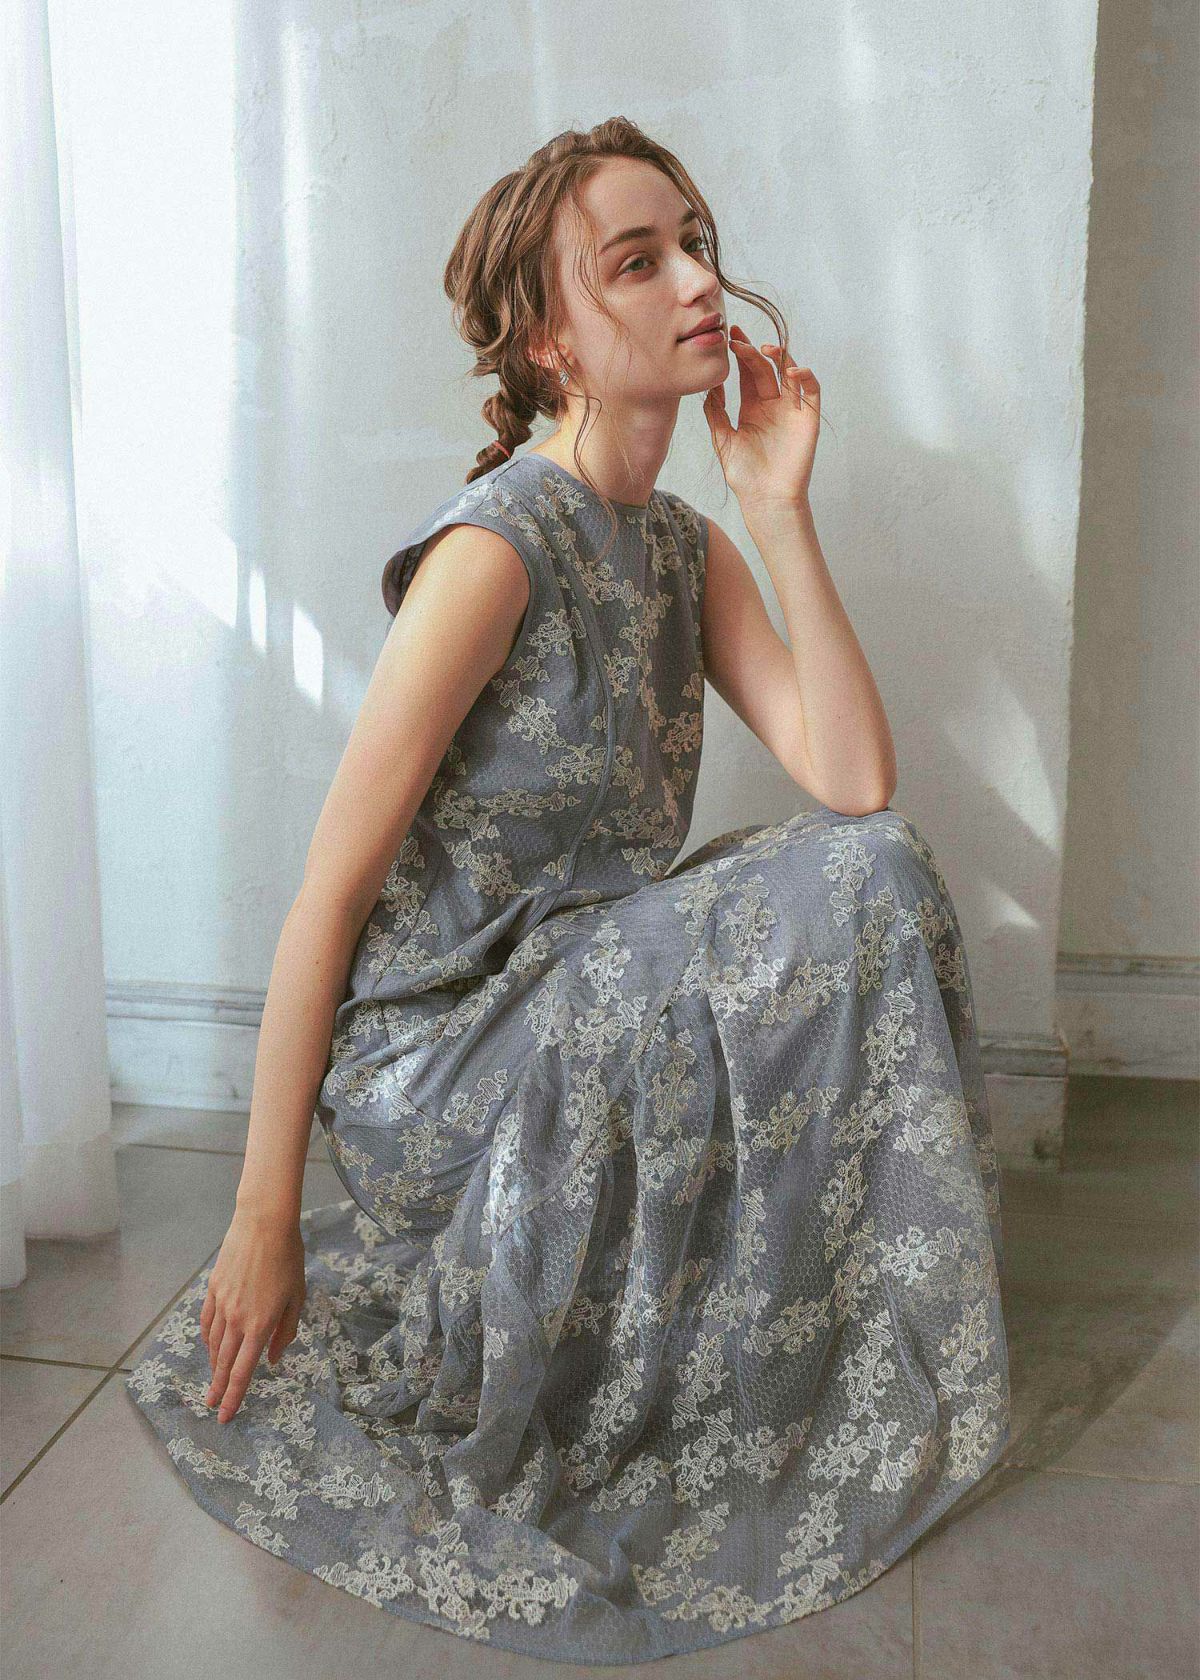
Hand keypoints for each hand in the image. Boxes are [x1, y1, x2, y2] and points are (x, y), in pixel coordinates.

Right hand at [199, 1205, 306, 1422]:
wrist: (263, 1223)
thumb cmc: (288, 1257)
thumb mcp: (297, 1296)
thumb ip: (286, 1331)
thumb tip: (273, 1358)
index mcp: (260, 1325)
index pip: (243, 1371)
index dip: (234, 1396)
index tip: (226, 1416)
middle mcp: (237, 1319)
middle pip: (224, 1363)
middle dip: (218, 1388)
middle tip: (212, 1407)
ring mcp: (222, 1304)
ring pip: (213, 1344)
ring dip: (213, 1365)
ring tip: (213, 1380)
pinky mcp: (213, 1289)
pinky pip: (207, 1322)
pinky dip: (207, 1339)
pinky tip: (210, 1347)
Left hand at [702, 323, 820, 511]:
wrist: (765, 499)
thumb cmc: (744, 476)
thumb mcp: (723, 440)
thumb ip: (716, 413)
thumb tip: (710, 386)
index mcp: (752, 409)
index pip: (747, 374)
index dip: (740, 354)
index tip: (730, 337)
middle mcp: (773, 406)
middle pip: (765, 369)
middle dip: (752, 351)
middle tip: (739, 339)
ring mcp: (791, 411)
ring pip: (790, 373)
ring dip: (780, 357)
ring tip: (765, 349)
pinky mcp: (808, 419)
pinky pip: (812, 391)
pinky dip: (806, 376)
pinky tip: (791, 371)